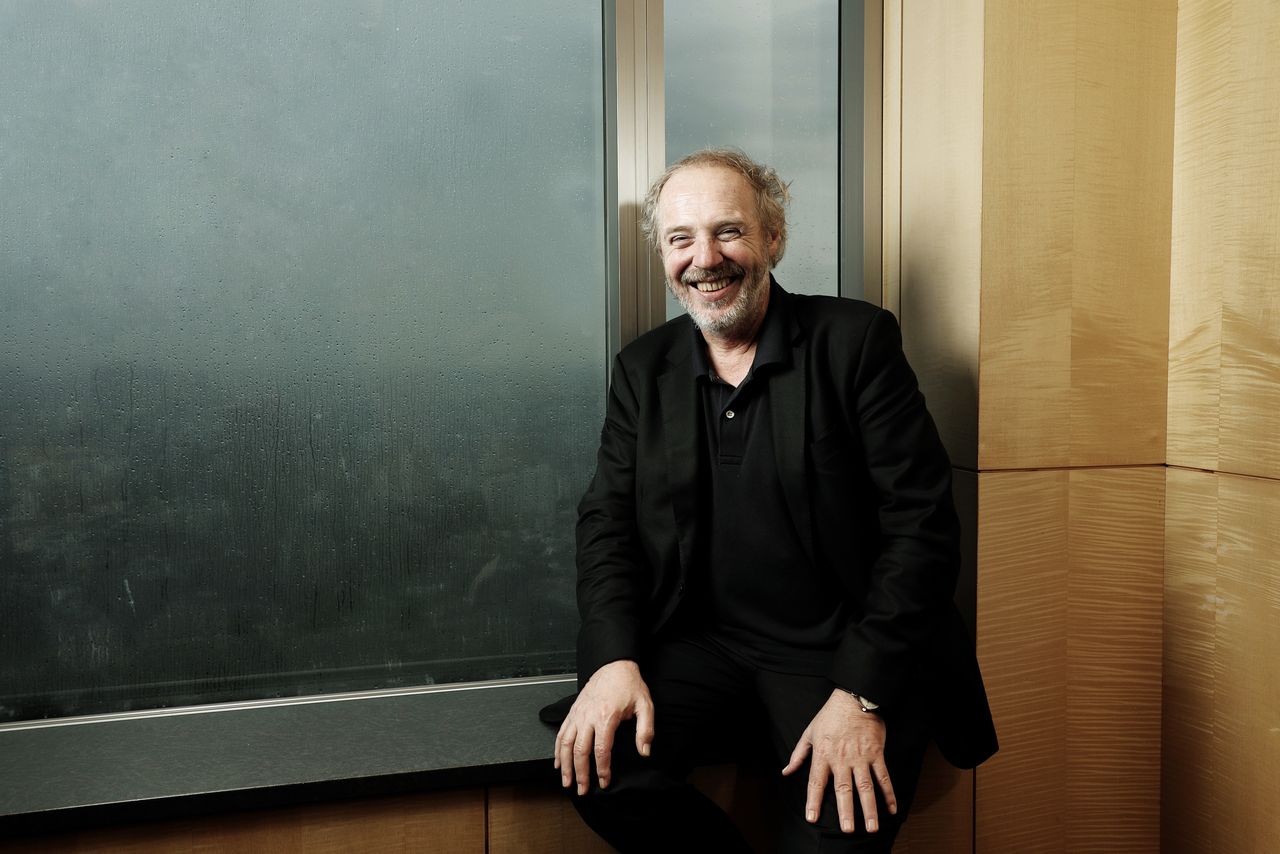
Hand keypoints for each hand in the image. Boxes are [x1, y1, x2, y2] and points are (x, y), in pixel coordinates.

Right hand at [554, 660, 654, 794]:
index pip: (601, 750)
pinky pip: (561, 733)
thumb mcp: (645, 705)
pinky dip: (557, 750)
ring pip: (566, 744)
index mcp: (606, 717)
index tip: (604, 782)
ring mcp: (578, 714)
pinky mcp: (573, 712)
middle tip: (582, 790)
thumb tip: (644, 751)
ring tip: (567, 782)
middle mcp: (588, 716)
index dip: (602, 769)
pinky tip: (558, 763)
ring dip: (565, 765)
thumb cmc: (629, 684)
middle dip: (580, 774)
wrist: (614, 665)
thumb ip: (645, 730)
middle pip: (580, 751)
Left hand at [781, 689, 895, 833]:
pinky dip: (888, 793)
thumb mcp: (809, 732)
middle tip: (847, 830)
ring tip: (871, 826)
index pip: (816, 782)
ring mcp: (860, 757)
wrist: (854, 698)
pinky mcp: (876, 753)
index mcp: (823, 754)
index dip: (813, 800)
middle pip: (844, 789)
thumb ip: (798, 754)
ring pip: (865, 786)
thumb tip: (786, 771)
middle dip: (846, 811)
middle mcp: (842, 759)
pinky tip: (891, 809)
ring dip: (869, 808)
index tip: (812, 818)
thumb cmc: (830, 716)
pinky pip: (883, 776)